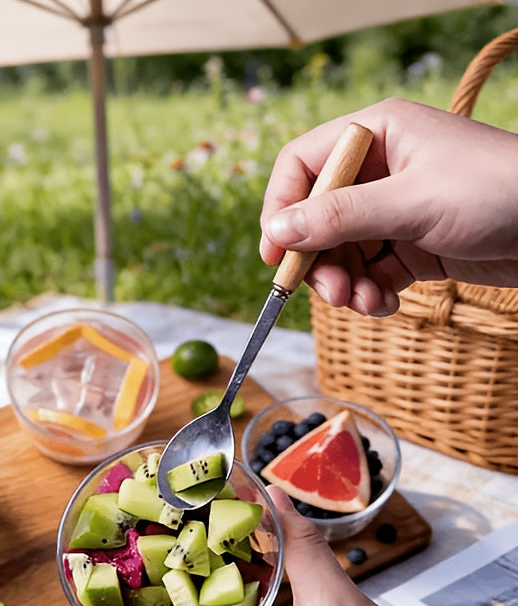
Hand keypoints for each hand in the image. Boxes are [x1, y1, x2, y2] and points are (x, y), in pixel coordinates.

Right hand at [259, 97, 517, 315]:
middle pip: (318, 218)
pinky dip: (370, 293)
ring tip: (363, 304)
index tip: (275, 254)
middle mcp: (380, 170)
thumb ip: (340, 216)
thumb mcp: (411, 202)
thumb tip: (277, 232)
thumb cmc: (497, 190)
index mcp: (376, 136)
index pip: (302, 166)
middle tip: (330, 294)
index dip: (281, 208)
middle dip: (319, 261)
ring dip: (345, 284)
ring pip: (342, 251)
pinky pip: (371, 271)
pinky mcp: (412, 244)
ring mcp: (395, 209)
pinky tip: (384, 305)